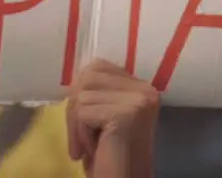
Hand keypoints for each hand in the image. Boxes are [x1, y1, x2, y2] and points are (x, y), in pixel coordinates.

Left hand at [66, 58, 159, 177]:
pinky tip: (93, 149)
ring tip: (89, 145)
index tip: (85, 121)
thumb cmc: (109, 153)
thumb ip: (96, 90)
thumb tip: (77, 72)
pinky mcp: (127, 113)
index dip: (82, 94)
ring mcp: (139, 100)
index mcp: (141, 87)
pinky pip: (83, 111)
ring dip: (77, 124)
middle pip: (87, 77)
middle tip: (81, 138)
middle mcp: (146, 89)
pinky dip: (80, 133)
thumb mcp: (102, 113)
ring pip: (82, 94)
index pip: (97, 67)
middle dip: (75, 108)